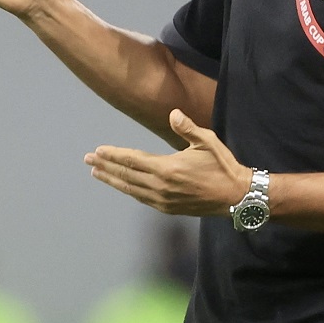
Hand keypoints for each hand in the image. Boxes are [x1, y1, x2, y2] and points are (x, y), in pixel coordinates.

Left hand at [84, 109, 250, 216]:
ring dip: (112, 180)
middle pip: (126, 175)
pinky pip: (142, 199)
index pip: (133, 160)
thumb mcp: (207, 142)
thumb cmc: (223, 166)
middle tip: (87, 161)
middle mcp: (161, 186)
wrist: (236, 196)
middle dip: (105, 167)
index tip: (97, 151)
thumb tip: (173, 113)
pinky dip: (129, 191)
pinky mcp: (168, 208)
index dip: (114, 155)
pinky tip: (122, 186)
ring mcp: (163, 200)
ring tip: (97, 174)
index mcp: (168, 168)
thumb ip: (187, 128)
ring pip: (131, 189)